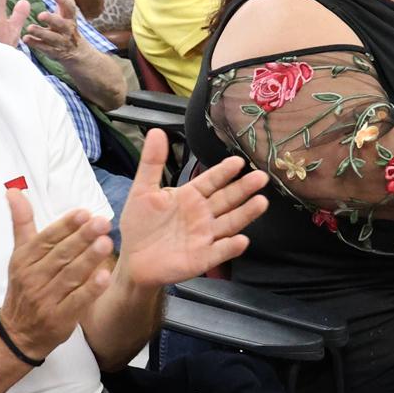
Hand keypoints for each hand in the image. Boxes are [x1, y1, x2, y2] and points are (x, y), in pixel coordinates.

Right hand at [0, 192, 116, 361]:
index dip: (66, 225)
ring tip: (107, 243)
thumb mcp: (19, 254)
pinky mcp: (59, 318)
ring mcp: (46, 299)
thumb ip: (22, 223)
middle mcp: (33, 277)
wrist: (19, 333)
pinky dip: (90, 289)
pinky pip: (77, 301)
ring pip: (70, 276)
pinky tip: (105, 276)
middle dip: (82, 238)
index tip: (84, 213)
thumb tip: (13, 191)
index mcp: (24, 259)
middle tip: (102, 222)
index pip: (46, 239)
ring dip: (89, 259)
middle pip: (60, 255)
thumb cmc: (25, 287)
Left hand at [22, 0, 82, 61]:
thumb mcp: (68, 9)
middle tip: (41, 15)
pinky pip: (45, 49)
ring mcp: (61, 42)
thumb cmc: (67, 25)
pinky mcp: (53, 52)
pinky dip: (36, 44)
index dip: (64, 1)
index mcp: (70, 17)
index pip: (70, 8)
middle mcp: (67, 30)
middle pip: (61, 24)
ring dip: (41, 33)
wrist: (76, 53)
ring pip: (52, 38)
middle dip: (52, 20)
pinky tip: (26, 39)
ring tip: (29, 28)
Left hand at [117, 139, 269, 287]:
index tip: (239, 161)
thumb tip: (157, 132)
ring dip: (246, 213)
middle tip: (261, 177)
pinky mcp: (202, 258)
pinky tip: (241, 240)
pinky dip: (230, 247)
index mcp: (190, 196)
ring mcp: (205, 236)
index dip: (224, 171)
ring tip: (261, 202)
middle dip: (244, 188)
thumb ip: (152, 163)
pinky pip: (219, 252)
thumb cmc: (139, 225)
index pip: (212, 181)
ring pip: (230, 223)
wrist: (132, 260)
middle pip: (228, 199)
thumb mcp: (143, 191)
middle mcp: (203, 215)